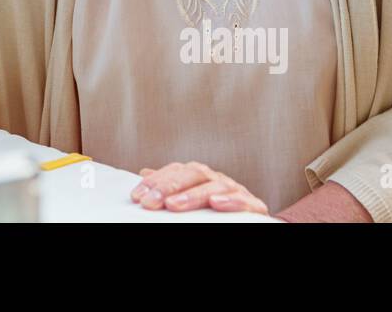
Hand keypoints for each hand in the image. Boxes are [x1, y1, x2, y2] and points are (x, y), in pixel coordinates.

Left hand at [129, 160, 268, 214]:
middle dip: (168, 187)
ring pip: (214, 185)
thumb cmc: (215, 210)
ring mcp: (235, 189)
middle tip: (150, 202)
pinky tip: (215, 203)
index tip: (137, 196)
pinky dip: (230, 201)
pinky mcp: (254, 205)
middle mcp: (216, 178)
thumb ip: (171, 185)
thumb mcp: (190, 197)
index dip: (155, 182)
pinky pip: (243, 199)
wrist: (249, 220)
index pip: (175, 171)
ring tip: (173, 205)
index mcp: (199, 175)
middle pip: (192, 174)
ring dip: (193, 195)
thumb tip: (145, 172)